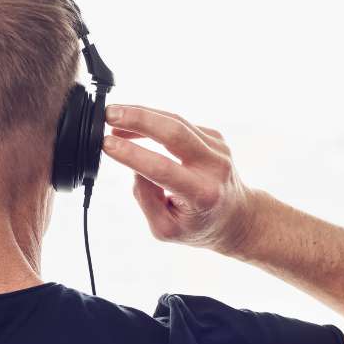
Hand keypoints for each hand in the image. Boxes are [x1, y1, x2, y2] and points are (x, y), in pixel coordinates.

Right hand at [101, 104, 256, 253]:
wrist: (236, 217)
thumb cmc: (197, 226)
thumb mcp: (166, 228)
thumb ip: (146, 198)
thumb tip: (134, 166)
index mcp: (201, 194)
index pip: (162, 169)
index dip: (132, 154)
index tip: (106, 144)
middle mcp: (213, 167)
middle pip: (175, 132)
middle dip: (138, 119)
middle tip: (108, 115)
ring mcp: (217, 149)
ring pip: (176, 121)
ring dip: (141, 115)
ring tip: (112, 117)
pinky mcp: (214, 137)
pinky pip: (179, 124)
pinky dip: (153, 121)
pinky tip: (134, 127)